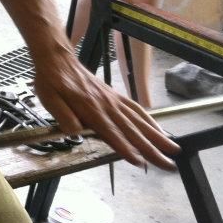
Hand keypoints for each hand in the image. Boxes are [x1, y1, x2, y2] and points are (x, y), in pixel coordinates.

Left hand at [31, 52, 179, 169]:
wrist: (58, 59)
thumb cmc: (52, 81)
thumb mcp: (49, 100)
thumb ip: (63, 117)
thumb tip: (75, 133)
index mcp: (90, 108)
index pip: (111, 132)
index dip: (125, 148)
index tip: (140, 162)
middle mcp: (106, 105)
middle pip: (132, 129)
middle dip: (151, 148)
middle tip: (168, 164)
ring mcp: (113, 99)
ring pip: (139, 119)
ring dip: (157, 135)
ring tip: (173, 148)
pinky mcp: (115, 95)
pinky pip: (136, 108)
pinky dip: (150, 119)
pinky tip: (159, 128)